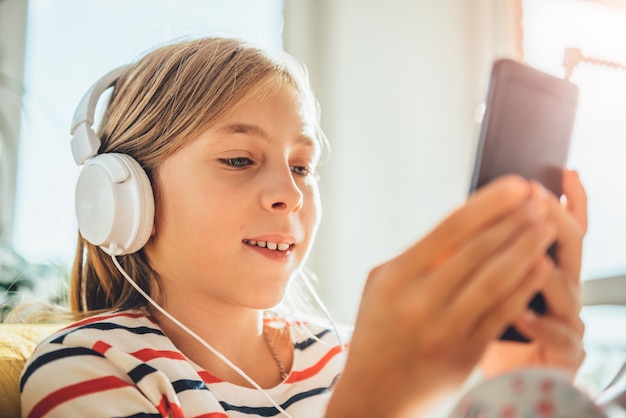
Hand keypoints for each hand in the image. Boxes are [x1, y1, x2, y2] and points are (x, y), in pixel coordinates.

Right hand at [327, 176, 557, 417]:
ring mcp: (444, 327)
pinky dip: (523, 287)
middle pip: (478, 249)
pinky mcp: (465, 352)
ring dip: (525, 248)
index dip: (488, 203)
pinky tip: (539, 267)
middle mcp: (420, 299)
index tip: (514, 186)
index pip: (450, 228)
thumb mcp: (380, 286)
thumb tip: (459, 228)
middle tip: (538, 201)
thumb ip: (415, 257)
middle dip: (514, 220)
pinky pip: (501, 312)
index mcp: (397, 276)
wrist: (374, 393)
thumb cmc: (377, 334)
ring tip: (545, 227)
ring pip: (494, 278)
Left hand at [480, 170, 587, 379]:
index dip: (567, 199)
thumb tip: (467, 211)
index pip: (564, 226)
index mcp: (543, 267)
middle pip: (570, 246)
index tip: (559, 173)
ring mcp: (568, 320)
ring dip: (545, 268)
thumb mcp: (479, 281)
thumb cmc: (484, 324)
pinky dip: (541, 325)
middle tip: (535, 200)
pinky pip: (561, 338)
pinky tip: (521, 314)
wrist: (493, 376)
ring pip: (569, 288)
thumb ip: (482, 252)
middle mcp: (562, 288)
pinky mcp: (565, 354)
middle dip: (553, 219)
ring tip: (530, 251)